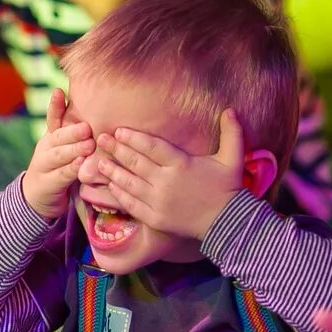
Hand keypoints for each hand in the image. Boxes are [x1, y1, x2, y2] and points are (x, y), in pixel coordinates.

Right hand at [19, 89, 93, 219]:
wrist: (36, 198)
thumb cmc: (59, 169)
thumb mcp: (65, 150)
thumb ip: (77, 136)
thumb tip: (102, 114)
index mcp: (50, 138)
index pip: (52, 119)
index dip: (55, 106)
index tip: (59, 91)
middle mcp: (45, 149)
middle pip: (57, 137)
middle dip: (72, 131)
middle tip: (87, 127)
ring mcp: (43, 166)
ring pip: (58, 155)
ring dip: (73, 149)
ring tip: (88, 145)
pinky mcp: (47, 184)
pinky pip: (60, 175)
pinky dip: (71, 169)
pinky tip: (81, 164)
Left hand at [92, 109, 245, 239]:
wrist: (228, 223)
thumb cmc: (229, 188)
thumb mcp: (233, 158)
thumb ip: (232, 132)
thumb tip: (231, 108)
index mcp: (181, 165)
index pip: (152, 147)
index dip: (134, 138)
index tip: (119, 130)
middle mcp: (165, 182)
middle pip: (136, 163)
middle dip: (116, 150)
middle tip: (100, 139)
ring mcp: (158, 202)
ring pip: (129, 183)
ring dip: (112, 172)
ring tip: (98, 162)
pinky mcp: (155, 218)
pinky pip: (132, 204)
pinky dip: (119, 194)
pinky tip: (111, 186)